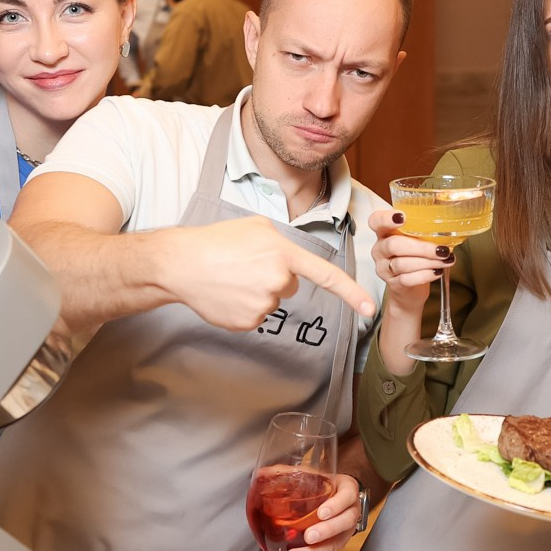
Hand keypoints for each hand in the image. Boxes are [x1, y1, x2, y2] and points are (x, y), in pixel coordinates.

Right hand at [167, 216, 375, 330]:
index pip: (326, 275)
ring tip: (231, 277)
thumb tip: (292, 266)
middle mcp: (278, 281)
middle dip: (274, 277)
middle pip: (290, 286)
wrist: (180, 264)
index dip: (351, 293)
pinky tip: (226, 293)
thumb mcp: (256, 227)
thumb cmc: (217, 241)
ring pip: (271, 301)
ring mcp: (263, 304)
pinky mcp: (248, 323)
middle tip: (245, 265)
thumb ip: (282, 244)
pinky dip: (243, 306)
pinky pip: (255, 315)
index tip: (369, 309)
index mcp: (284, 254)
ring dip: (256, 291)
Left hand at [276, 474, 361, 550]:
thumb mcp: (313, 475)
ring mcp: (343, 532)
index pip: (346, 498)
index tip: (321, 512)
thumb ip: (290, 473)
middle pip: (343, 525)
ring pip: (333, 545)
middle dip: (326, 532)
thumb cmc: (324, 485)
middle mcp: (349, 513)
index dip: (336, 506)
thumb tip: (262, 474)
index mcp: (347, 492)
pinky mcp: (332, 546)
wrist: (335, 495)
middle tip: (309, 536)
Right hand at [370, 208, 449, 314]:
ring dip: (428, 262)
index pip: (376, 221)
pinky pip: (407, 279)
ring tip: (445, 261)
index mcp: (385, 232)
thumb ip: (424, 232)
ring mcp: (383, 268)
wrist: (410, 288)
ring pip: (402, 264)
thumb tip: (447, 229)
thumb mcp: (417, 241)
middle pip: (394, 245)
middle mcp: (380, 249)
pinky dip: (425, 275)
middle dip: (422, 248)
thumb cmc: (415, 258)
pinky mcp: (392, 284)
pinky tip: (437, 272)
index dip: (386, 218)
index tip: (403, 217)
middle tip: (442, 250)